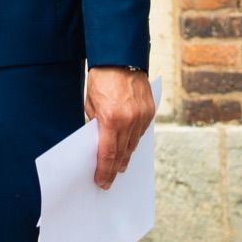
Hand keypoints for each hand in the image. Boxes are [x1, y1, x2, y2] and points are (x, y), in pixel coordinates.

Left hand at [85, 67, 154, 189]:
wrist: (121, 59)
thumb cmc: (101, 79)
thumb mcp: (91, 103)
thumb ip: (96, 124)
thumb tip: (99, 142)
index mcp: (110, 119)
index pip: (108, 154)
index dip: (104, 171)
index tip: (101, 182)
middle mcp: (129, 120)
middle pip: (122, 153)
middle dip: (115, 168)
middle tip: (109, 180)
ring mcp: (142, 116)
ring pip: (133, 145)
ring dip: (125, 157)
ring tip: (119, 167)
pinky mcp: (150, 112)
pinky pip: (141, 133)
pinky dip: (133, 141)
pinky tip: (128, 147)